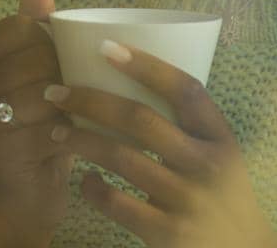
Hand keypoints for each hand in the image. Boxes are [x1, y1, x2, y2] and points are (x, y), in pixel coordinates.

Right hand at [0, 0, 74, 246]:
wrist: (28, 189)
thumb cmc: (39, 120)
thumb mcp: (37, 70)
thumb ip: (33, 25)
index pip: (14, 29)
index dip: (46, 37)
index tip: (61, 55)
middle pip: (28, 60)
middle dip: (61, 69)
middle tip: (79, 85)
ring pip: (38, 95)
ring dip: (68, 102)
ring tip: (81, 109)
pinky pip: (43, 131)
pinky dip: (67, 131)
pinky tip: (76, 134)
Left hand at [44, 41, 276, 246]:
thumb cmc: (221, 196)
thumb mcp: (218, 156)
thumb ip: (186, 127)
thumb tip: (126, 79)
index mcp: (219, 138)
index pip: (185, 89)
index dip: (146, 65)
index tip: (106, 47)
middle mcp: (206, 165)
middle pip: (140, 119)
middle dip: (90, 100)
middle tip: (55, 92)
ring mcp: (187, 200)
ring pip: (121, 157)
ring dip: (81, 140)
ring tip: (56, 131)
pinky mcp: (169, 234)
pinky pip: (118, 203)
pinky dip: (93, 188)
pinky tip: (84, 180)